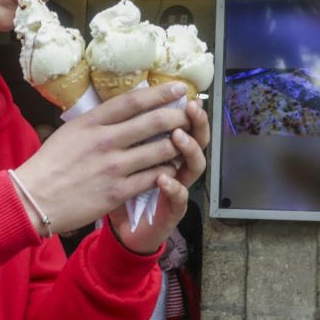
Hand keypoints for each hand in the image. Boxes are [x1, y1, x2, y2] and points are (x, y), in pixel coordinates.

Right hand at [13, 83, 206, 241]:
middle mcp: (106, 140)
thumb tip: (124, 108)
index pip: (134, 100)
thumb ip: (98, 120)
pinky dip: (167, 172)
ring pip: (161, 150)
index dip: (161, 92)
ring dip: (178, 146)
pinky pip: (154, 177)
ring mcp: (114, 167)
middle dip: (179, 117)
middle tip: (190, 115)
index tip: (179, 88)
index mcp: (93, 122)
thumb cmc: (50, 164)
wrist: (32, 199)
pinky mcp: (118, 191)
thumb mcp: (71, 131)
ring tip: (184, 144)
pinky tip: (170, 169)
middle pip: (155, 122)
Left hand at [110, 97, 209, 253]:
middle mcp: (179, 165)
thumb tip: (122, 100)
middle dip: (196, 122)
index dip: (181, 106)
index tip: (180, 89)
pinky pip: (179, 198)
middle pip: (198, 139)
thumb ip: (126, 133)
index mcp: (167, 148)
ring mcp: (179, 187)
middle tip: (190, 107)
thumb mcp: (121, 156)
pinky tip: (164, 177)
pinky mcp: (172, 210)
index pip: (182, 122)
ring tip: (178, 137)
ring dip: (189, 149)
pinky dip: (174, 187)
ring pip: (196, 166)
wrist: (123, 230)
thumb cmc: (121, 188)